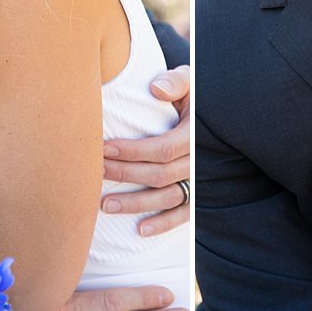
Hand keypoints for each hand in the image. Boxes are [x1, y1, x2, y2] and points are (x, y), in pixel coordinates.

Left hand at [101, 66, 188, 235]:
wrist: (216, 109)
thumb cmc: (195, 92)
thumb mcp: (191, 80)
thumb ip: (176, 81)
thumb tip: (157, 89)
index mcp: (195, 133)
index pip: (162, 149)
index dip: (132, 151)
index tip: (104, 149)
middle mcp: (199, 161)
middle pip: (159, 174)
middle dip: (125, 174)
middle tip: (95, 173)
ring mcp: (200, 180)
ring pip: (167, 197)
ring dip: (136, 204)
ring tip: (105, 205)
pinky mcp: (198, 194)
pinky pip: (183, 214)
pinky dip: (163, 224)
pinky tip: (140, 230)